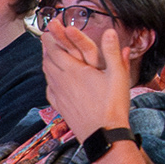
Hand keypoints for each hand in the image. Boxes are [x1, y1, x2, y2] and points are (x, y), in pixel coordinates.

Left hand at [41, 23, 132, 143]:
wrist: (103, 135)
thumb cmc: (112, 105)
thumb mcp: (118, 75)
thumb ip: (112, 52)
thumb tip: (109, 32)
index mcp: (74, 70)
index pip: (55, 49)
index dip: (50, 37)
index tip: (50, 28)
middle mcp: (62, 81)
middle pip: (47, 60)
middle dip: (47, 47)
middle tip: (48, 38)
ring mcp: (59, 95)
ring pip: (46, 74)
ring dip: (46, 62)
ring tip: (49, 55)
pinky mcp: (60, 107)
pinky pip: (49, 89)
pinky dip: (48, 80)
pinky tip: (53, 80)